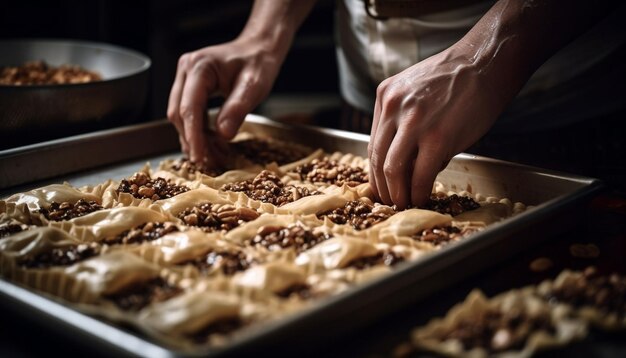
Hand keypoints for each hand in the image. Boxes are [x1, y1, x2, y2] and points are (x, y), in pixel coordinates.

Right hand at [167, 36, 281, 164]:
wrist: (258, 49)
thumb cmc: (258, 63)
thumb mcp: (254, 86)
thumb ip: (237, 109)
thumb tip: (223, 135)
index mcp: (199, 67)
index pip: (189, 108)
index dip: (193, 136)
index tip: (200, 157)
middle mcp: (186, 70)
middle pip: (180, 113)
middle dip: (193, 140)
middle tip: (209, 162)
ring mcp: (185, 77)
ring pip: (181, 115)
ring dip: (195, 138)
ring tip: (213, 156)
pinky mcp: (189, 86)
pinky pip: (189, 112)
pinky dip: (199, 130)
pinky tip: (212, 144)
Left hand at [369, 48, 505, 208]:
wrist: (487, 63)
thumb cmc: (459, 80)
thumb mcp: (417, 92)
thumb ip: (406, 124)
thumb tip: (408, 165)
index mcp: (385, 96)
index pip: (373, 142)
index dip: (376, 171)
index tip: (381, 186)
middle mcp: (393, 107)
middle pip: (377, 158)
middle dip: (382, 187)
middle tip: (389, 202)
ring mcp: (414, 122)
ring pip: (392, 169)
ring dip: (397, 193)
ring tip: (403, 204)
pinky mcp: (437, 137)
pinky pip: (420, 174)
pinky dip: (418, 192)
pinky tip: (422, 198)